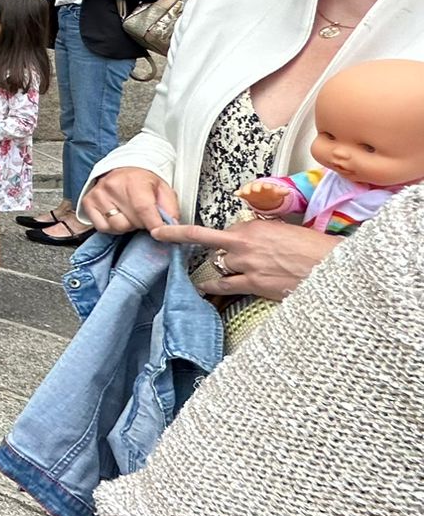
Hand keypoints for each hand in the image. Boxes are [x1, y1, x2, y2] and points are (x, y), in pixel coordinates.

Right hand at [80, 167, 179, 234]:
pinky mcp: (87, 202)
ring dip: (126, 225)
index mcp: (134, 181)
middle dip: (141, 224)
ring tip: (129, 214)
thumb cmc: (143, 182)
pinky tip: (116, 215)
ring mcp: (98, 195)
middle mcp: (112, 186)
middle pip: (132, 222)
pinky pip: (103, 228)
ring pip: (117, 227)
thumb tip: (172, 227)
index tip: (159, 233)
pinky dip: (112, 226)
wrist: (123, 170)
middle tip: (143, 215)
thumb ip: (170, 209)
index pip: (144, 210)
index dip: (154, 225)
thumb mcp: (163, 189)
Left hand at [153, 217, 339, 301]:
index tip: (182, 232)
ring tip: (210, 273)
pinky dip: (209, 286)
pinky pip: (223, 285)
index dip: (217, 236)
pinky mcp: (254, 284)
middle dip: (219, 252)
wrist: (333, 269)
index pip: (223, 230)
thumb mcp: (285, 230)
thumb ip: (262, 231)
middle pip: (217, 247)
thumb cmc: (315, 248)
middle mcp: (246, 244)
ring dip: (221, 268)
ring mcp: (248, 265)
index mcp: (255, 226)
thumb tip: (247, 235)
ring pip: (219, 264)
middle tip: (191, 247)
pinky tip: (199, 288)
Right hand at [237, 181, 288, 213]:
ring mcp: (251, 190)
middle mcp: (258, 186)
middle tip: (256, 189)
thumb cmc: (270, 193)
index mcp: (266, 186)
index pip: (266, 184)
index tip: (268, 187)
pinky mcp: (245, 194)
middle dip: (256, 187)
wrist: (263, 195)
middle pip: (256, 185)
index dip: (267, 186)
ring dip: (246, 189)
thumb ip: (282, 191)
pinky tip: (237, 193)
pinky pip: (241, 192)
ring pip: (248, 188)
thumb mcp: (277, 193)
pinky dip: (238, 192)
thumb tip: (288, 191)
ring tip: (245, 192)